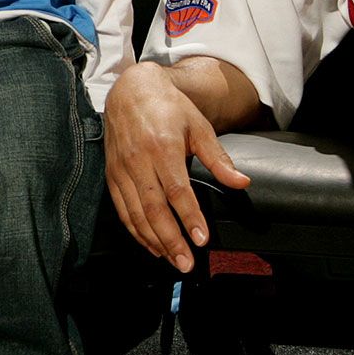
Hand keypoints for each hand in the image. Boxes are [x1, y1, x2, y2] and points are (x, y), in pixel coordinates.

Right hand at [102, 63, 249, 272]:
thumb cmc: (169, 107)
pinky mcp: (112, 175)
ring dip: (155, 242)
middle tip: (187, 263)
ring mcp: (122, 170)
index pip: (177, 192)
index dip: (190, 218)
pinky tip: (151, 245)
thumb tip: (241, 182)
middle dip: (172, 241)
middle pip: (154, 210)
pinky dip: (136, 231)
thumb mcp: (199, 127)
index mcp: (163, 147)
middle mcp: (139, 161)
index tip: (202, 239)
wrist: (130, 91)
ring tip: (172, 260)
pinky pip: (123, 210)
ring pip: (136, 215)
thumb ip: (218, 158)